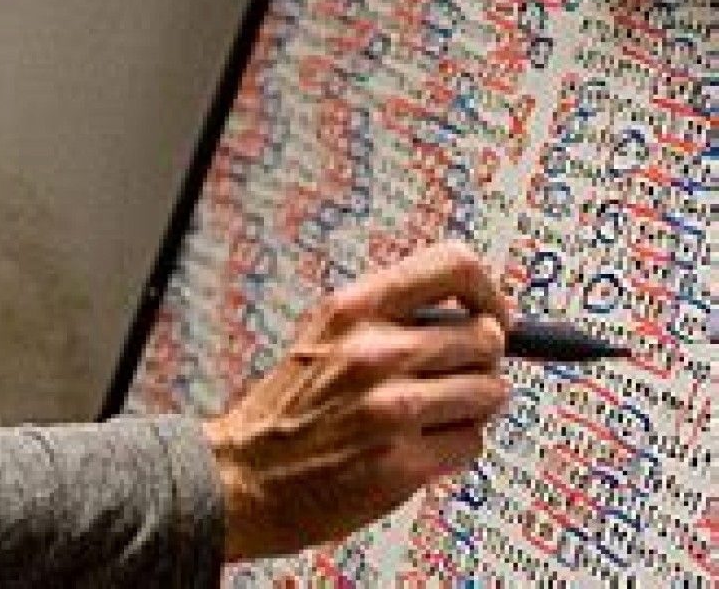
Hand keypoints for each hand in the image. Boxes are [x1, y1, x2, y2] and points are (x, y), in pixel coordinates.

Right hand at [202, 241, 509, 563]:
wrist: (245, 474)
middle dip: (480, 361)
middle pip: (485, 338)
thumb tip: (478, 316)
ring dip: (471, 407)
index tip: (494, 315)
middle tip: (454, 376)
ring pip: (489, 392)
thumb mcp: (327, 334)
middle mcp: (373, 351)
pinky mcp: (402, 465)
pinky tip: (415, 447)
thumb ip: (392, 316)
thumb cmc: (291, 405)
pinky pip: (471, 443)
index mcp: (353, 308)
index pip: (452, 266)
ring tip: (429, 414)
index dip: (488, 291)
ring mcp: (390, 409)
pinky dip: (454, 447)